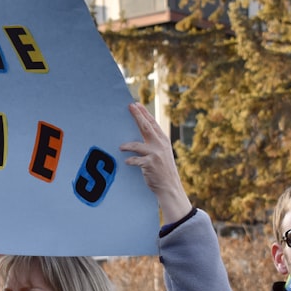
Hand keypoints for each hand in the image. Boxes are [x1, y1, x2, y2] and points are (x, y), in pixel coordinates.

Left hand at [119, 102, 191, 223]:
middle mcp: (160, 145)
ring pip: (137, 144)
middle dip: (137, 116)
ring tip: (121, 147)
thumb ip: (153, 142)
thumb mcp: (161, 152)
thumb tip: (142, 130)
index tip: (135, 104)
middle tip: (129, 107)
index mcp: (163, 140)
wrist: (170, 187)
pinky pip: (136, 160)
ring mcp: (155, 154)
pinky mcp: (150, 164)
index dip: (143, 113)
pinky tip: (127, 162)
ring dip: (127, 146)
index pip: (152, 123)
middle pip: (146, 127)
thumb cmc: (162, 169)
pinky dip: (130, 161)